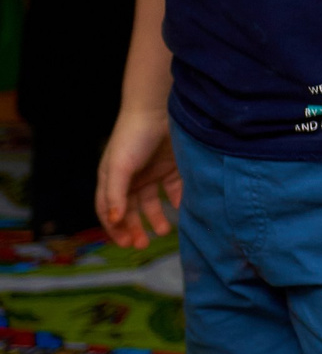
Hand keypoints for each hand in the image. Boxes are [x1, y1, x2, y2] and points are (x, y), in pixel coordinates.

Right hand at [94, 109, 181, 248]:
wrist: (160, 109)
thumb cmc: (133, 137)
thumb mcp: (119, 167)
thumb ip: (115, 194)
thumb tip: (114, 220)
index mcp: (112, 179)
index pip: (109, 210)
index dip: (115, 228)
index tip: (125, 244)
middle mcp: (131, 178)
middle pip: (131, 210)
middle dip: (136, 228)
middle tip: (143, 244)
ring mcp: (152, 172)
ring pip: (153, 203)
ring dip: (157, 219)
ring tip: (165, 231)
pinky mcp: (172, 167)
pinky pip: (174, 190)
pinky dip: (177, 201)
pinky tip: (181, 209)